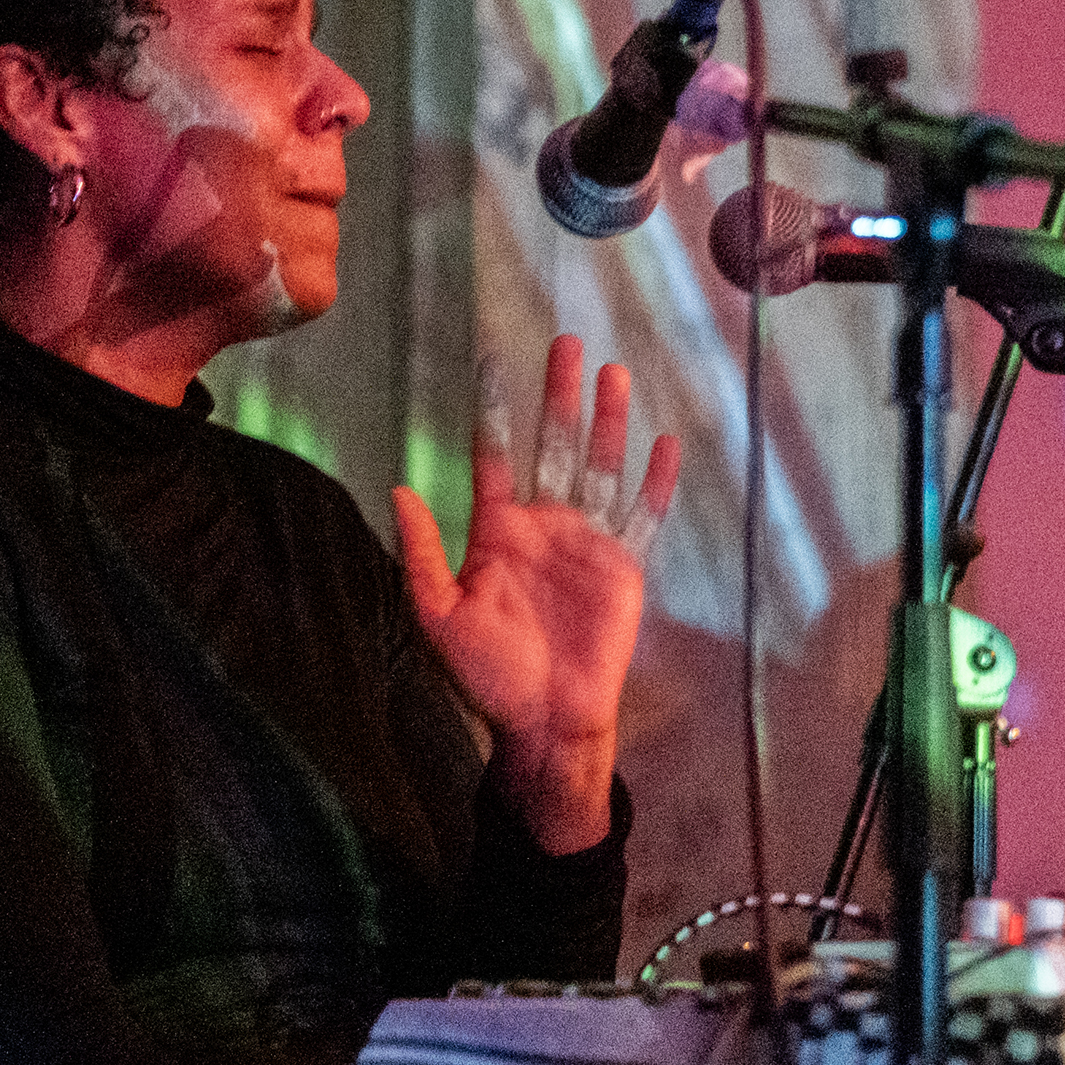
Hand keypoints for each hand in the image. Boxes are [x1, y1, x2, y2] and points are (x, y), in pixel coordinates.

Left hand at [391, 335, 678, 853]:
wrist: (544, 721)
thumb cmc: (487, 675)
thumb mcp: (438, 616)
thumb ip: (425, 553)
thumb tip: (399, 490)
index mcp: (498, 529)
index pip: (496, 454)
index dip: (495, 408)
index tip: (491, 358)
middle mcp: (545, 524)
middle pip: (554, 443)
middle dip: (559, 393)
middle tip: (566, 343)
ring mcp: (588, 541)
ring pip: (600, 465)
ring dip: (607, 421)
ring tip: (613, 372)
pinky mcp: (624, 567)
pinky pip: (644, 517)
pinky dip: (656, 482)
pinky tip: (665, 443)